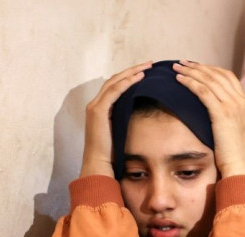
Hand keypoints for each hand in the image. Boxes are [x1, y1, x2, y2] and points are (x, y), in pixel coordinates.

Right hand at [80, 62, 152, 177]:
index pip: (114, 86)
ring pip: (114, 82)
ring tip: (147, 67)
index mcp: (100, 108)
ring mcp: (95, 106)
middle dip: (132, 70)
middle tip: (149, 64)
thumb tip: (143, 114)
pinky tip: (139, 78)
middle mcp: (95, 104)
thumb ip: (127, 120)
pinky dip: (126, 83)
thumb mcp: (122, 131)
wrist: (100, 164)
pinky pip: (114, 92)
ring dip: (131, 73)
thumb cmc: (112, 153)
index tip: (145, 72)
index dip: (129, 76)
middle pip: (114, 80)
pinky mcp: (98, 111)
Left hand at [173, 60, 244, 177]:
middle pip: (218, 75)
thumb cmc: (238, 156)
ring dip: (191, 71)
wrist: (241, 166)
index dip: (212, 70)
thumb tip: (232, 116)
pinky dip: (190, 82)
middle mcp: (241, 101)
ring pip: (209, 80)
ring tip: (177, 67)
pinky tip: (179, 80)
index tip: (198, 68)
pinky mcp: (222, 113)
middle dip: (199, 67)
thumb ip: (239, 120)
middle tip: (183, 63)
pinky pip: (203, 91)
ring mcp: (233, 106)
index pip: (229, 78)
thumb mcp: (244, 133)